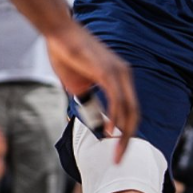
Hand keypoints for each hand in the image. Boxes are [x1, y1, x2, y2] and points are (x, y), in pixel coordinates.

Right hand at [45, 22, 138, 162]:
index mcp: (120, 77)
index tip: (117, 149)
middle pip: (134, 113)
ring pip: (128, 109)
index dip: (126, 132)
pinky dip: (115, 117)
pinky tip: (108, 132)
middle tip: (119, 159)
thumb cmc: (67, 56)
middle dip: (128, 139)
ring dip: (123, 134)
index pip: (130, 110)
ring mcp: (118, 71)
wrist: (59, 33)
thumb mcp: (80, 86)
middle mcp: (124, 74)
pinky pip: (117, 99)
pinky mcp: (107, 71)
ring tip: (116, 152)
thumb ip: (90, 103)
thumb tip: (95, 123)